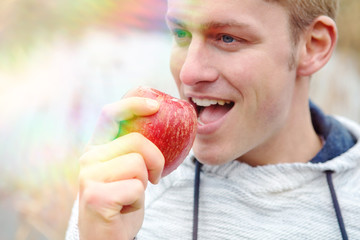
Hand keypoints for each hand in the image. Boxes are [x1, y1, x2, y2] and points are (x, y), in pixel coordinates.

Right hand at [78, 96, 164, 239]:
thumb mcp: (128, 169)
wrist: (108, 237)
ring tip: (130, 195)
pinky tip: (124, 208)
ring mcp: (89, 176)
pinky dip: (138, 200)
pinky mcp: (95, 196)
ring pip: (137, 164)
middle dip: (155, 160)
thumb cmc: (122, 201)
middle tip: (153, 178)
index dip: (133, 103)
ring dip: (144, 183)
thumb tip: (157, 118)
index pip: (110, 114)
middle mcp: (88, 158)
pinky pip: (135, 188)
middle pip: (136, 141)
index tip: (156, 106)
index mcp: (97, 148)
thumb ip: (133, 148)